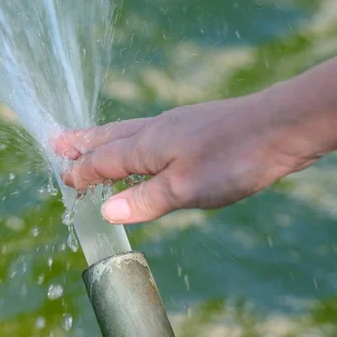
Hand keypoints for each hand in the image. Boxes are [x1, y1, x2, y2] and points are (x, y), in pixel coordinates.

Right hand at [52, 92, 315, 224]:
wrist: (279, 126)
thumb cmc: (232, 158)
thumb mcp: (185, 188)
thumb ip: (143, 199)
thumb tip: (105, 211)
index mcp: (146, 145)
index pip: (102, 160)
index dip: (81, 171)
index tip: (63, 178)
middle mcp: (154, 130)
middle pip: (108, 136)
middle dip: (81, 142)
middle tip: (56, 141)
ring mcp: (175, 125)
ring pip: (127, 131)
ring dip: (101, 137)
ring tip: (85, 138)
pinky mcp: (193, 127)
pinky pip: (147, 132)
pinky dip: (129, 139)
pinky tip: (141, 144)